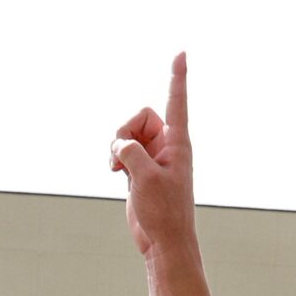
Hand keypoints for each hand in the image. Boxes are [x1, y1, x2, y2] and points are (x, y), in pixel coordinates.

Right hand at [108, 54, 198, 260]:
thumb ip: (130, 151)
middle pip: (141, 116)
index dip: (177, 77)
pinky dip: (114, 156)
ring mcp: (152, 157)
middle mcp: (167, 146)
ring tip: (116, 167)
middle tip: (121, 154)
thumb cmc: (164, 212)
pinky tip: (113, 172)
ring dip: (116, 145)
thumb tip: (119, 144)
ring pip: (128, 133)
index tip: (181, 53)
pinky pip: (122, 149)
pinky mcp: (139, 169)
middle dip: (125, 129)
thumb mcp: (145, 177)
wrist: (163, 242)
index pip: (177, 102)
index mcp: (178, 143)